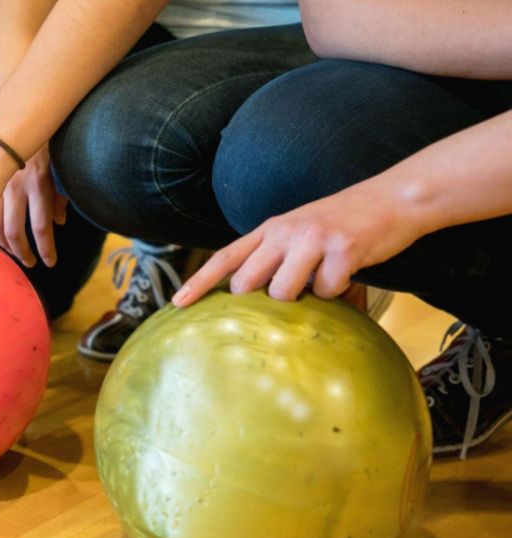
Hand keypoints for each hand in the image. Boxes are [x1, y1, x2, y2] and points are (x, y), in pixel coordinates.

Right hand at [0, 144, 66, 267]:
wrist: (14, 118)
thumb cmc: (42, 144)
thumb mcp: (58, 168)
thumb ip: (59, 197)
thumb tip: (60, 222)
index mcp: (39, 182)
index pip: (42, 226)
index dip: (46, 249)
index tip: (50, 263)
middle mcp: (15, 186)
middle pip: (15, 232)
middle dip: (23, 253)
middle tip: (29, 263)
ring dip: (3, 245)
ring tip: (13, 252)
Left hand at [174, 182, 426, 306]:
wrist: (394, 199)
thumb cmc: (344, 225)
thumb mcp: (301, 232)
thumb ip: (276, 258)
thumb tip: (259, 300)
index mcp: (271, 229)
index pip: (225, 258)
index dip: (198, 283)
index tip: (176, 304)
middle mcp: (285, 231)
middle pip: (246, 283)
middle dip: (259, 300)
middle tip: (288, 294)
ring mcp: (312, 239)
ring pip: (282, 292)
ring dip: (302, 299)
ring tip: (323, 279)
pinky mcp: (342, 249)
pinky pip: (327, 292)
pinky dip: (340, 293)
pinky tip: (350, 273)